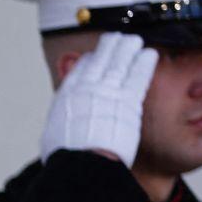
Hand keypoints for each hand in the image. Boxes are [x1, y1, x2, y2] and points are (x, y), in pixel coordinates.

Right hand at [40, 31, 156, 168]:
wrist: (83, 163)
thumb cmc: (67, 156)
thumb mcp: (53, 134)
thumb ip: (59, 121)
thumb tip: (57, 124)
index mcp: (68, 95)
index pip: (80, 69)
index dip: (89, 60)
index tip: (95, 56)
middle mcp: (87, 87)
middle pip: (100, 59)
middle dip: (109, 47)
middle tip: (116, 39)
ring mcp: (108, 90)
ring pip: (119, 61)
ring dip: (127, 48)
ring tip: (134, 41)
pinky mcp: (128, 99)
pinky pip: (138, 74)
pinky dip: (143, 62)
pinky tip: (149, 54)